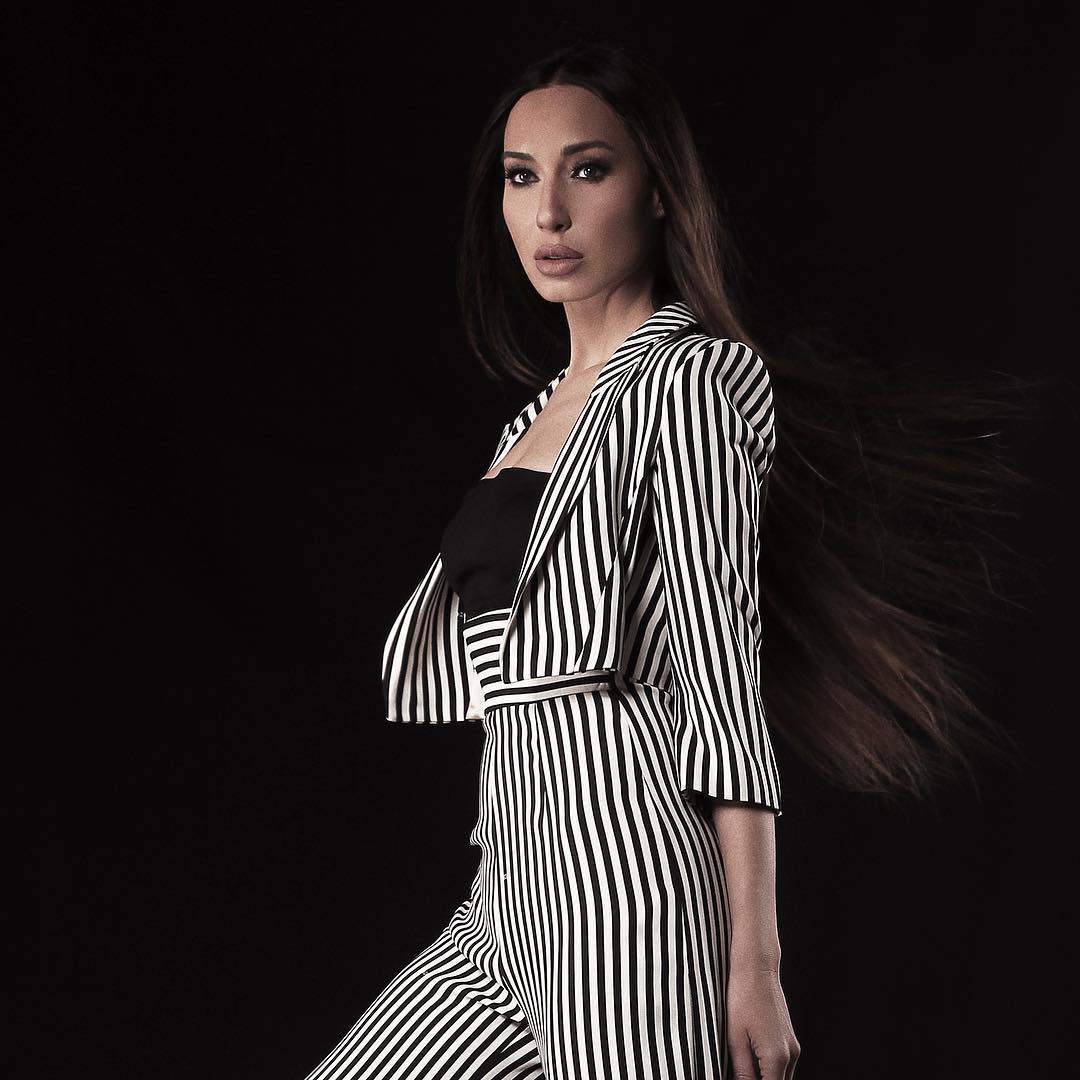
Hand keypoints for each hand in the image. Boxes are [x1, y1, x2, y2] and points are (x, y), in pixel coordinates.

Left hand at [726, 964, 799, 1078]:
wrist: (756, 967)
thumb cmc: (742, 996)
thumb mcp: (734, 1038)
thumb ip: (742, 1071)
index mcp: (776, 1058)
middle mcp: (790, 1055)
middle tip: (740, 1074)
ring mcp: (793, 1047)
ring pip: (782, 1078)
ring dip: (765, 1078)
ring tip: (744, 1068)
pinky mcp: (790, 1039)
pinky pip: (782, 1066)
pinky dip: (769, 1071)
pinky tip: (751, 1062)